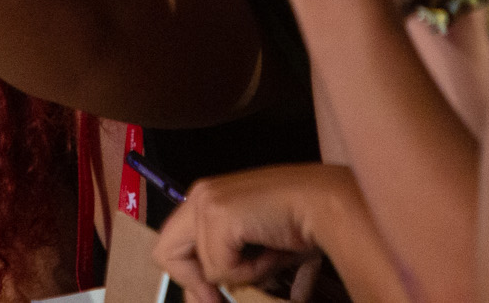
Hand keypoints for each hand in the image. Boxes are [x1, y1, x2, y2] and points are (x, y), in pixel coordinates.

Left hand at [153, 164, 358, 299]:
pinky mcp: (217, 215)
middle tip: (219, 297)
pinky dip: (249, 272)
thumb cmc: (298, 225)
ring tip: (266, 259)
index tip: (213, 297)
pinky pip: (219, 268)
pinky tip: (271, 252)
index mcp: (206, 200)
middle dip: (195, 284)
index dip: (188, 277)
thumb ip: (226, 268)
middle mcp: (200, 196)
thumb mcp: (252, 251)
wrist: (323, 204)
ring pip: (201, 267)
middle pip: (165, 253)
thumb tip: (204, 298)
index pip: (172, 246)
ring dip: (237, 275)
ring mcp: (206, 203)